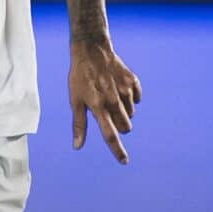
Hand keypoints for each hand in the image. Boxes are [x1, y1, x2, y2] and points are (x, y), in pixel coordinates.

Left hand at [68, 41, 141, 163]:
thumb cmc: (80, 77)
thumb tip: (77, 147)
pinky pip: (137, 98)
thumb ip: (79, 124)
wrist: (91, 49)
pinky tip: (119, 88)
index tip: (124, 161)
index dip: (117, 150)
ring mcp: (125, 91)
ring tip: (110, 96)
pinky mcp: (133, 81)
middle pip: (125, 127)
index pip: (110, 135)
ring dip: (123, 111)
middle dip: (119, 126)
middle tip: (107, 112)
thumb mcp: (75, 100)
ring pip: (131, 114)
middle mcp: (114, 101)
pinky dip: (130, 97)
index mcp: (98, 108)